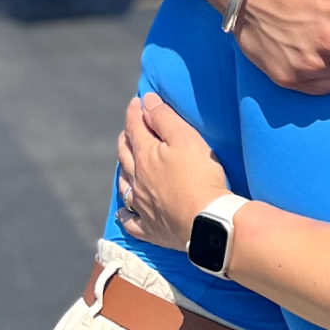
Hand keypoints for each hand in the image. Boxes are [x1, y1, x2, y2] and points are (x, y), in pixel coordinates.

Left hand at [116, 93, 229, 248]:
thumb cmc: (200, 176)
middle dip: (126, 139)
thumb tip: (146, 100)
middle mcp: (138, 180)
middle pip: (126, 155)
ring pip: (125, 185)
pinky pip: (131, 221)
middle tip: (128, 130)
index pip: (135, 128)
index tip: (136, 101)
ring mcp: (142, 206)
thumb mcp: (185, 139)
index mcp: (145, 156)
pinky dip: (125, 214)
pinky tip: (123, 211)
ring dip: (123, 171)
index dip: (135, 112)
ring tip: (124, 164)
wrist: (207, 221)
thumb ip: (163, 118)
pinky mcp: (150, 228)